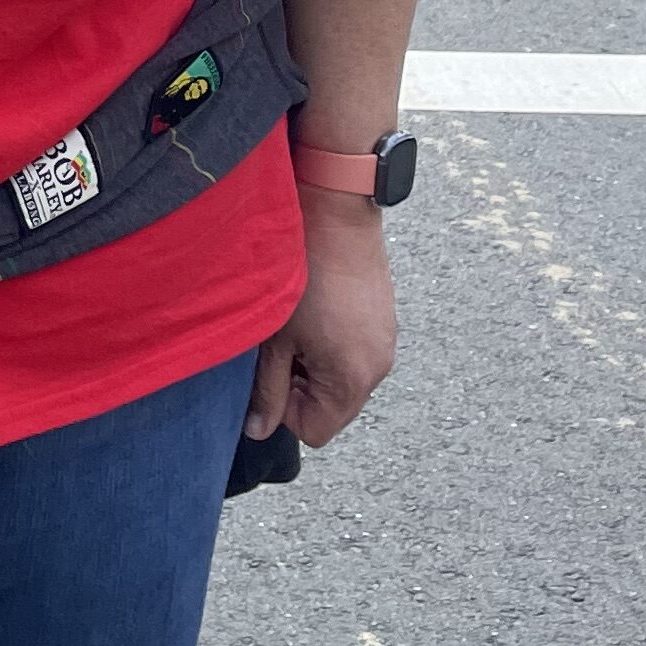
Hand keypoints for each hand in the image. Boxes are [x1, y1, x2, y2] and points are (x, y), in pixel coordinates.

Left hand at [247, 192, 397, 446]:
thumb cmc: (302, 274)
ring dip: (317, 366)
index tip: (272, 374)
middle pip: (334, 408)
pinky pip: (357, 354)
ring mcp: (387, 343)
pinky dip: (334, 346)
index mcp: (352, 379)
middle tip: (282, 347)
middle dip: (303, 388)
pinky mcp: (386, 321)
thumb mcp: (275, 337)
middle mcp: (378, 368)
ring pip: (344, 380)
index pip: (317, 431)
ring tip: (300, 326)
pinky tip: (317, 312)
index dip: (287, 411)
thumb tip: (259, 431)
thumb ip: (269, 389)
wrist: (337, 214)